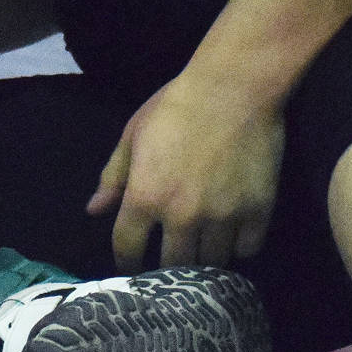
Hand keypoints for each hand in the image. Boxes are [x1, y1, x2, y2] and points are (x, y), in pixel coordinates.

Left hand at [89, 73, 285, 270]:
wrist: (236, 85)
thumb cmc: (179, 104)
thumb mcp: (135, 133)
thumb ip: (114, 176)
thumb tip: (95, 211)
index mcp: (146, 197)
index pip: (127, 250)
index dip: (127, 263)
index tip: (133, 264)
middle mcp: (182, 216)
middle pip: (172, 265)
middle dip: (168, 266)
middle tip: (172, 258)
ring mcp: (223, 217)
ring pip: (211, 263)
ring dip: (205, 259)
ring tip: (204, 249)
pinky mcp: (257, 211)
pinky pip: (247, 248)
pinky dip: (239, 246)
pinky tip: (235, 235)